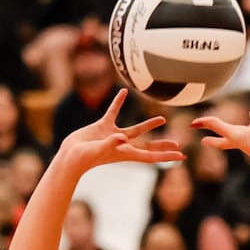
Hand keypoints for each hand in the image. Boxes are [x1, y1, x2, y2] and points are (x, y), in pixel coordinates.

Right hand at [56, 90, 179, 175]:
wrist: (69, 155)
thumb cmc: (82, 158)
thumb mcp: (98, 150)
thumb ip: (111, 143)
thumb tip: (123, 138)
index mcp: (125, 153)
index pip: (150, 155)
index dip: (166, 155)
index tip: (180, 155)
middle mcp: (122, 145)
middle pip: (148, 145)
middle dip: (162, 145)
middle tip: (178, 144)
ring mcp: (113, 136)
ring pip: (136, 129)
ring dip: (149, 125)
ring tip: (163, 120)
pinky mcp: (103, 126)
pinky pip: (113, 112)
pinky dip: (117, 102)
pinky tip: (122, 92)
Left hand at [194, 81, 249, 168]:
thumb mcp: (229, 133)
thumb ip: (214, 125)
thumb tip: (195, 123)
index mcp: (237, 140)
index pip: (221, 140)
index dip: (212, 140)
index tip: (203, 141)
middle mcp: (247, 133)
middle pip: (237, 129)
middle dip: (233, 128)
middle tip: (227, 125)